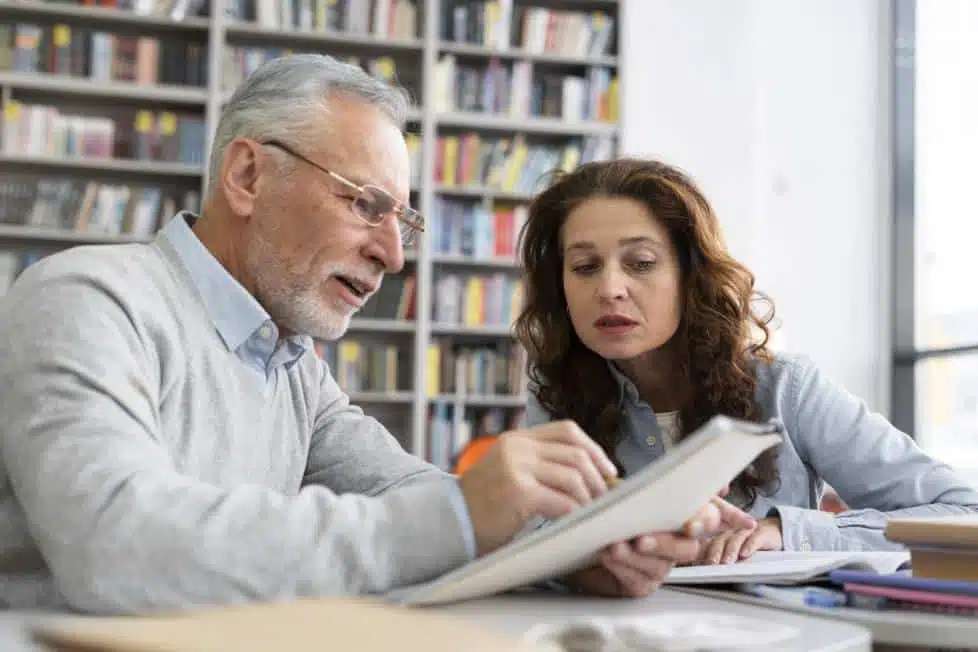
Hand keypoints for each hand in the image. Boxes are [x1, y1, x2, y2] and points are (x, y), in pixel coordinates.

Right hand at [458, 420, 617, 555]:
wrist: (449, 522)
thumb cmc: (483, 505)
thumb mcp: (509, 470)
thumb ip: (540, 464)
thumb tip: (587, 473)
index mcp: (517, 438)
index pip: (567, 430)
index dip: (594, 449)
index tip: (609, 470)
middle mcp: (517, 447)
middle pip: (576, 453)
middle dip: (599, 477)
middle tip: (606, 498)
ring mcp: (517, 467)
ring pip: (573, 476)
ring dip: (590, 498)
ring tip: (592, 512)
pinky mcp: (518, 492)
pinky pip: (562, 501)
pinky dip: (576, 513)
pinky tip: (576, 522)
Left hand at [565, 497, 755, 597]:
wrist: (583, 532)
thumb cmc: (612, 508)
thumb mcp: (632, 488)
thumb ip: (661, 485)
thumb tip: (715, 485)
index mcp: (682, 517)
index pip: (710, 518)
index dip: (705, 522)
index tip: (690, 525)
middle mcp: (677, 544)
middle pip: (687, 549)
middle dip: (663, 543)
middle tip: (642, 539)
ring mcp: (661, 566)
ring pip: (660, 566)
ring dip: (635, 556)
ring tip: (615, 545)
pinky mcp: (642, 584)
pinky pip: (638, 580)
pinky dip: (622, 566)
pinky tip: (608, 555)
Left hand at [698, 516, 782, 564]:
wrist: (775, 531)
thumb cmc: (752, 544)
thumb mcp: (736, 550)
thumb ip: (724, 556)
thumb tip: (707, 570)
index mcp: (725, 536)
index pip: (711, 543)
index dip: (704, 553)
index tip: (698, 565)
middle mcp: (734, 532)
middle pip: (721, 540)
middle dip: (715, 552)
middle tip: (711, 564)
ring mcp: (747, 531)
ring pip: (736, 539)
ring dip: (730, 551)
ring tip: (727, 562)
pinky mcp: (762, 533)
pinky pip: (754, 539)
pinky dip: (749, 546)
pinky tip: (745, 554)